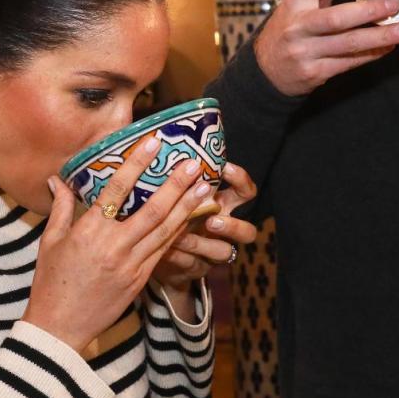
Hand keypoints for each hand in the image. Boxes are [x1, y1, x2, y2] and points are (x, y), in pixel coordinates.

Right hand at [24, 136, 217, 351]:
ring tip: (205, 187)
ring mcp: (130, 265)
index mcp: (89, 232)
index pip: (117, 191)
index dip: (137, 164)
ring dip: (187, 207)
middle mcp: (113, 247)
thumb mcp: (50, 241)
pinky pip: (163, 251)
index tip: (153, 143)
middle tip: (195, 164)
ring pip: (165, 231)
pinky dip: (179, 232)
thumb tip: (58, 179)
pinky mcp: (140, 280)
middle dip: (176, 185)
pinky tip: (192, 218)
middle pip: (152, 210)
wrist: (60, 327)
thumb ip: (62, 207)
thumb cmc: (51, 282)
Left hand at [152, 161, 257, 295]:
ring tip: (179, 236)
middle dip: (232, 226)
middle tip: (211, 219)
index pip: (245, 191)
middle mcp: (223, 228)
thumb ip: (170, 167)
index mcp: (222, 203)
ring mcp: (213, 251)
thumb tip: (153, 128)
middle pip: (248, 232)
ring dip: (201, 243)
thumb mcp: (169, 188)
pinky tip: (164, 250)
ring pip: (223, 252)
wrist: (150, 249)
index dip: (240, 180)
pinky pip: (194, 265)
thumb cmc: (161, 208)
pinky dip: (179, 256)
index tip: (224, 167)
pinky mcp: (198, 269)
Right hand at [254, 0, 398, 95]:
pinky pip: (349, 63)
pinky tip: (390, 46)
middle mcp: (298, 27)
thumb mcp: (299, 3)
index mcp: (294, 2)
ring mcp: (305, 52)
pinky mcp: (315, 73)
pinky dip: (372, 54)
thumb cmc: (289, 30)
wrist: (267, 73)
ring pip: (348, 44)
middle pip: (336, 18)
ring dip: (380, 36)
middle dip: (368, 11)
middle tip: (395, 3)